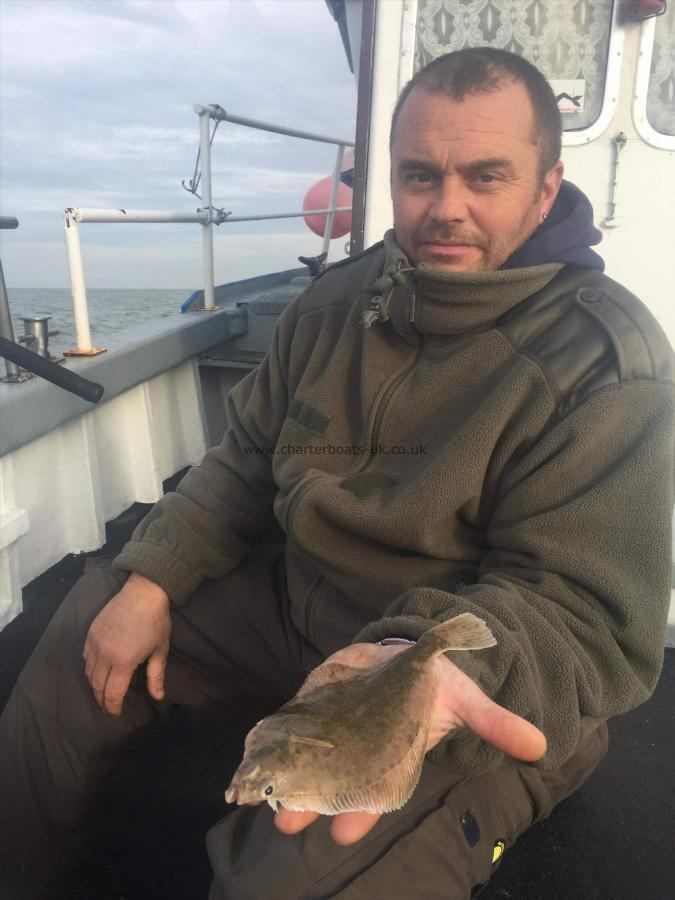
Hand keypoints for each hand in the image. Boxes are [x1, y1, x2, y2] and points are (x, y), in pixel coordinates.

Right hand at [83, 572, 171, 715]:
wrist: (143, 592)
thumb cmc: (156, 621)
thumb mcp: (160, 650)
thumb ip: (156, 676)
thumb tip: (158, 697)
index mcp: (123, 661)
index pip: (112, 693)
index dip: (113, 707)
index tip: (117, 714)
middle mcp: (104, 655)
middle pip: (97, 686)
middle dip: (102, 700)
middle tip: (108, 707)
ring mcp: (94, 643)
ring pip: (88, 673)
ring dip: (95, 685)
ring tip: (103, 691)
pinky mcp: (90, 633)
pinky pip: (85, 657)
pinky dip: (90, 668)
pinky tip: (98, 670)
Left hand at [271, 642, 545, 844]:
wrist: (408, 652)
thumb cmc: (434, 682)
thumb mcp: (466, 697)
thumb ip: (495, 723)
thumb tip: (539, 746)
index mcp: (395, 753)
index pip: (377, 788)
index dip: (363, 809)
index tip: (346, 832)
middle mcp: (361, 746)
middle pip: (333, 779)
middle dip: (312, 801)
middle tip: (287, 822)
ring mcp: (335, 724)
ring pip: (308, 756)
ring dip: (286, 774)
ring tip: (263, 796)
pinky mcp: (317, 700)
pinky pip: (294, 722)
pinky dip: (275, 737)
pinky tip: (255, 753)